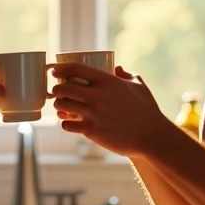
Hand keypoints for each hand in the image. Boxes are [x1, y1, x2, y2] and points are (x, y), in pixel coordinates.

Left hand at [50, 63, 166, 157]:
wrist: (152, 136)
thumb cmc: (147, 111)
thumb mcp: (139, 87)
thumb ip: (127, 75)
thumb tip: (118, 68)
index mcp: (107, 81)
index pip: (75, 69)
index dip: (60, 68)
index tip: (53, 70)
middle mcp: (97, 95)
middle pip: (63, 88)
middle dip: (57, 90)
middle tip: (57, 93)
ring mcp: (92, 114)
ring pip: (62, 106)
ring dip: (59, 106)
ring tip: (63, 108)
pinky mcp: (91, 131)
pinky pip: (67, 125)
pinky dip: (66, 124)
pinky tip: (70, 123)